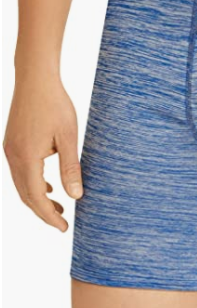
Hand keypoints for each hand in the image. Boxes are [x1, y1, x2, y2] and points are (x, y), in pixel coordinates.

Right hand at [3, 75, 82, 231]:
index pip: (36, 197)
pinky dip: (33, 183)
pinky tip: (49, 186)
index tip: (64, 228)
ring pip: (21, 184)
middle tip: (62, 224)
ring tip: (58, 207)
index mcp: (27, 158)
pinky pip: (20, 171)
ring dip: (38, 198)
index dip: (49, 216)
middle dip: (43, 212)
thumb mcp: (69, 138)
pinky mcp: (12, 143)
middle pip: (26, 195)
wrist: (35, 80)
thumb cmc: (55, 105)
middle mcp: (13, 156)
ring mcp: (10, 149)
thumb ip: (71, 168)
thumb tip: (76, 197)